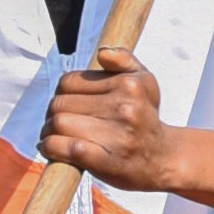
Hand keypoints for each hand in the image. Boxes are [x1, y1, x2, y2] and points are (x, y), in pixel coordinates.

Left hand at [39, 57, 168, 195]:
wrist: (165, 159)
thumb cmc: (147, 118)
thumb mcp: (145, 82)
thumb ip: (124, 60)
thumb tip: (102, 52)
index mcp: (128, 85)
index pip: (69, 81)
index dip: (61, 93)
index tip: (67, 104)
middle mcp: (124, 108)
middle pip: (60, 103)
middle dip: (52, 113)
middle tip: (57, 122)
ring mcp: (117, 136)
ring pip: (58, 124)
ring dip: (48, 132)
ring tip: (54, 136)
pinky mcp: (107, 162)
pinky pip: (65, 148)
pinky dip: (52, 148)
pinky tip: (54, 149)